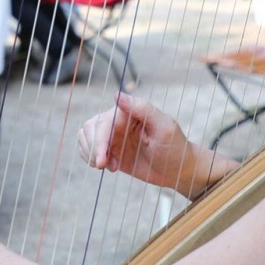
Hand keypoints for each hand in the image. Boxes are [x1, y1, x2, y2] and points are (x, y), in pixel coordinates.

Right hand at [77, 93, 227, 196]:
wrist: (179, 170)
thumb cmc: (176, 148)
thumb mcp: (165, 128)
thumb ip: (142, 109)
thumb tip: (117, 95)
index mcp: (129, 112)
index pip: (104, 122)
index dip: (99, 141)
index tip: (102, 160)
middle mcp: (118, 121)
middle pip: (90, 129)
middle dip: (93, 149)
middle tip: (104, 166)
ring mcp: (113, 135)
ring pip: (85, 137)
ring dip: (91, 154)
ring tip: (109, 166)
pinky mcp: (111, 149)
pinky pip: (89, 148)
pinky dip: (91, 158)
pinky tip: (108, 166)